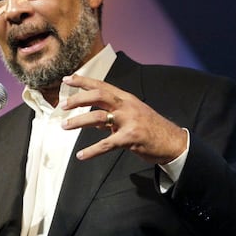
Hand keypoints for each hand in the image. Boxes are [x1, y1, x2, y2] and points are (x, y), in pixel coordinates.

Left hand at [60, 74, 186, 164]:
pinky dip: (92, 150)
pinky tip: (81, 156)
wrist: (173, 142)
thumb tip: (94, 117)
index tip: (67, 79)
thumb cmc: (151, 128)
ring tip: (64, 126)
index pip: (101, 85)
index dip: (83, 81)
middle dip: (78, 99)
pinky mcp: (130, 138)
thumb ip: (113, 114)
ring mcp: (129, 121)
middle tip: (62, 105)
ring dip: (78, 121)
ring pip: (98, 116)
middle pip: (98, 95)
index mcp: (126, 98)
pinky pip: (107, 144)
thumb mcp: (132, 115)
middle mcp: (127, 106)